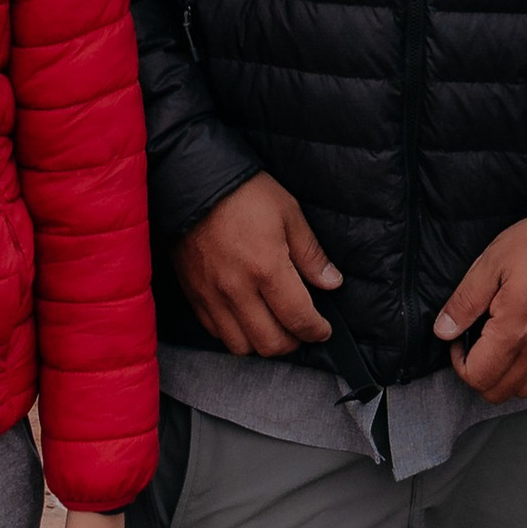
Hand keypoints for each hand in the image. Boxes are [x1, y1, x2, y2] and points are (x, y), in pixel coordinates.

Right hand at [174, 173, 341, 356]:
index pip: (298, 319)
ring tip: (274, 326)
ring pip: (241, 346)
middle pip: (270, 343)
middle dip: (293, 342)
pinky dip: (235, 333)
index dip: (316, 331)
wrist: (194, 182)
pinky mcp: (194, 295)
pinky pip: (215, 332)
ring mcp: (212, 296)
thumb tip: (332, 283)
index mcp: (266, 268)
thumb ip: (311, 254)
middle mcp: (237, 289)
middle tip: (302, 329)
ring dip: (262, 343)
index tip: (323, 330)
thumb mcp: (289, 213)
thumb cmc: (245, 193)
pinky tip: (246, 317)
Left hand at [435, 212, 526, 405]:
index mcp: (513, 330)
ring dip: (504, 377)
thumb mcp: (493, 262)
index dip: (459, 363)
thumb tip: (443, 330)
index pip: (477, 377)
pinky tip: (524, 344)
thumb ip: (465, 301)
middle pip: (497, 392)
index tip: (460, 339)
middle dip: (478, 374)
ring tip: (500, 347)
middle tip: (476, 344)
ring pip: (522, 390)